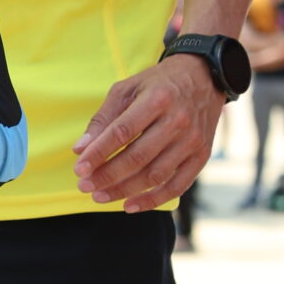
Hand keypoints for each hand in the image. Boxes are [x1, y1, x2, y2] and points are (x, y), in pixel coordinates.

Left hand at [73, 54, 223, 209]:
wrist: (205, 78)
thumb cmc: (159, 84)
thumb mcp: (128, 88)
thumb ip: (104, 118)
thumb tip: (80, 149)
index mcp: (157, 99)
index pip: (122, 132)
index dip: (98, 153)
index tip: (79, 169)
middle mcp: (178, 120)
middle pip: (138, 157)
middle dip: (107, 175)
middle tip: (84, 186)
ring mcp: (193, 140)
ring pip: (155, 175)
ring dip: (124, 190)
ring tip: (100, 196)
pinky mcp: (202, 155)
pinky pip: (177, 185)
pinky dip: (152, 200)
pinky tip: (130, 205)